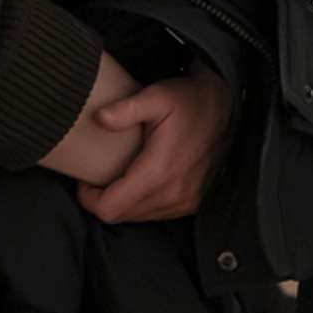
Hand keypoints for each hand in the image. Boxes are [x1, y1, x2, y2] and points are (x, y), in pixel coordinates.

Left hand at [76, 60, 233, 223]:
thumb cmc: (189, 100)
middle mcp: (173, 195)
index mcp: (158, 173)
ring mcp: (185, 202)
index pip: (108, 208)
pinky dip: (143, 202)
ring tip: (122, 175)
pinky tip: (143, 179)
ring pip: (138, 217)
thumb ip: (127, 108)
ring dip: (124, 201)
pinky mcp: (193, 203)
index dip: (89, 198)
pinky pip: (156, 214)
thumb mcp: (158, 96)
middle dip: (104, 199)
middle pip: (121, 215)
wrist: (227, 106)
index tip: (86, 178)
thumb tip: (99, 118)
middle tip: (101, 174)